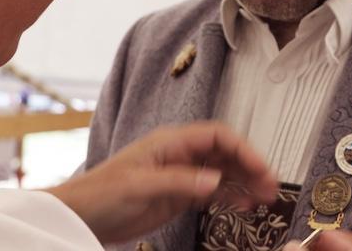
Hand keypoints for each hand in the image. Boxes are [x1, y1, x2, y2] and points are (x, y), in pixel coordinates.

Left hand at [50, 121, 277, 243]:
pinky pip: (212, 192)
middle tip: (271, 185)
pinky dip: (230, 197)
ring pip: (222, 172)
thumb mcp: (139, 185)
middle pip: (225, 153)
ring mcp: (181, 175)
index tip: (261, 167)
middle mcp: (180, 154)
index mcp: (171, 142)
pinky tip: (244, 206)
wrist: (80, 215)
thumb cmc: (101, 193)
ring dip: (244, 182)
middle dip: (250, 166)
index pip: (217, 136)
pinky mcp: (178, 195)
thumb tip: (215, 181)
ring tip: (265, 197)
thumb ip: (179, 182)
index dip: (243, 148)